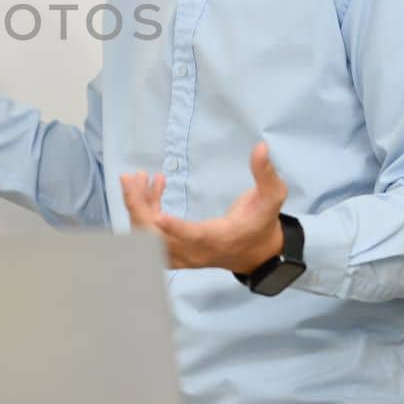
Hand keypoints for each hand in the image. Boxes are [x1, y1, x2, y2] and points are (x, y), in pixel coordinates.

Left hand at [120, 142, 287, 272]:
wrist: (256, 253)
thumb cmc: (262, 222)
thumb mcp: (272, 197)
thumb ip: (266, 174)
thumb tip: (261, 147)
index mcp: (220, 238)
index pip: (195, 237)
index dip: (176, 229)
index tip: (159, 216)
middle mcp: (197, 251)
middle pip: (159, 239)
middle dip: (140, 209)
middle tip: (132, 178)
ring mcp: (183, 255)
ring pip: (149, 238)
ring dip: (137, 208)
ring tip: (136, 177)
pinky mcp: (175, 252)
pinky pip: (150, 237)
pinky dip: (144, 212)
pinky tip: (151, 186)